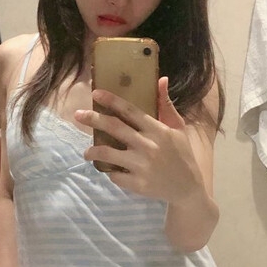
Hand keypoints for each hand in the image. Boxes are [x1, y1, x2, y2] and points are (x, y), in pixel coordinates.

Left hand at [74, 76, 203, 202]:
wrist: (188, 188)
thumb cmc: (182, 154)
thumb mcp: (178, 127)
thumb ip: (166, 104)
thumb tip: (161, 79)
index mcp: (157, 130)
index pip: (130, 111)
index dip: (111, 100)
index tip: (95, 93)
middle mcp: (148, 146)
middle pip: (114, 128)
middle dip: (93, 119)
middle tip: (77, 115)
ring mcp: (141, 166)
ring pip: (108, 153)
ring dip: (92, 151)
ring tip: (87, 151)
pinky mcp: (138, 184)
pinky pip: (115, 175)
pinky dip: (109, 171)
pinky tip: (108, 169)